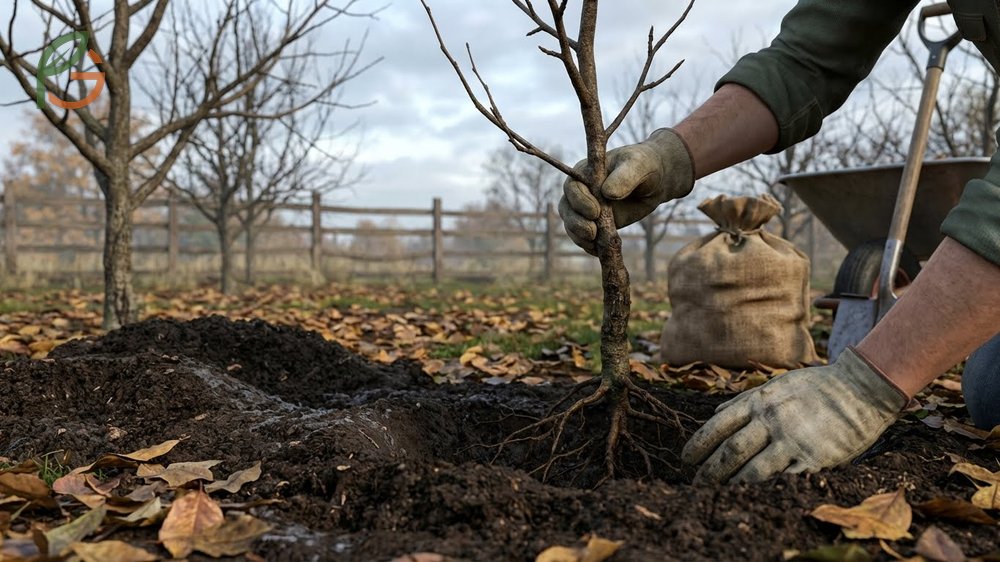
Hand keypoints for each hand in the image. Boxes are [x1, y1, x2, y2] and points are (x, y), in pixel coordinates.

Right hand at [558, 128, 693, 253]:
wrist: (654, 182)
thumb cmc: (643, 166)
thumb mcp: (638, 165)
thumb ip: (624, 176)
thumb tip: (608, 193)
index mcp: (585, 172)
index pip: (572, 187)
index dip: (580, 201)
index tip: (596, 212)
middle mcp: (580, 191)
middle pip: (566, 209)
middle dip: (576, 223)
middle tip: (592, 233)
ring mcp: (585, 210)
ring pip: (571, 225)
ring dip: (579, 237)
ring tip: (595, 243)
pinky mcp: (595, 224)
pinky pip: (583, 238)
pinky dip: (589, 246)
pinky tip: (599, 250)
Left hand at [681, 348, 907, 482]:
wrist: (860, 389)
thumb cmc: (815, 387)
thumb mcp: (775, 384)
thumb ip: (745, 400)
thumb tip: (714, 414)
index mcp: (759, 402)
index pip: (718, 426)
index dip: (699, 445)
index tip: (686, 459)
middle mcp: (771, 420)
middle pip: (731, 451)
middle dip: (710, 470)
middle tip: (697, 483)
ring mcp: (792, 440)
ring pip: (753, 469)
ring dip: (733, 484)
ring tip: (720, 492)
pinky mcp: (813, 458)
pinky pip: (783, 478)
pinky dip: (765, 488)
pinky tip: (754, 496)